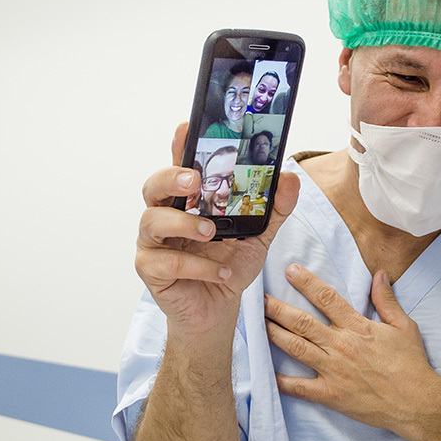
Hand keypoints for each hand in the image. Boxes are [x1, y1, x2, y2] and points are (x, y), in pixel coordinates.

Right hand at [135, 123, 299, 338]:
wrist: (217, 312)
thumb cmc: (229, 266)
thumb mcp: (259, 236)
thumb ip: (274, 208)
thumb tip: (288, 178)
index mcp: (187, 201)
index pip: (178, 166)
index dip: (178, 146)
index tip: (186, 128)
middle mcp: (164, 216)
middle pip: (152, 186)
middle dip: (170, 178)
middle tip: (194, 180)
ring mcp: (153, 243)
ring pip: (152, 221)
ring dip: (183, 224)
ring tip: (210, 232)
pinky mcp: (151, 271)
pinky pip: (167, 262)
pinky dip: (198, 266)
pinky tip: (222, 273)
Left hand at [264, 264, 436, 433]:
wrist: (418, 403)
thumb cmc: (412, 365)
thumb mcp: (404, 326)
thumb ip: (387, 300)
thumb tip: (379, 275)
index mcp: (358, 327)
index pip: (326, 299)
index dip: (306, 283)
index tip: (290, 271)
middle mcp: (341, 346)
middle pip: (302, 322)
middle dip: (278, 308)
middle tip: (259, 297)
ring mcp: (333, 371)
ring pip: (296, 348)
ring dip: (274, 334)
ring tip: (257, 323)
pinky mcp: (331, 395)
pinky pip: (300, 388)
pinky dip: (281, 380)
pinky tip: (264, 371)